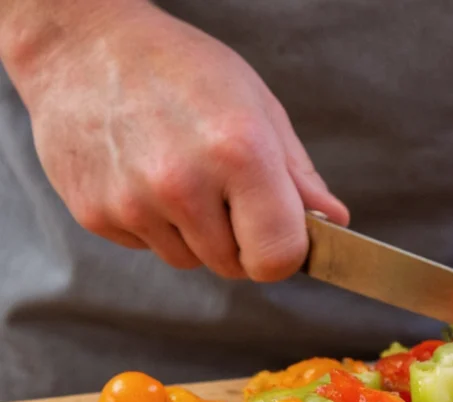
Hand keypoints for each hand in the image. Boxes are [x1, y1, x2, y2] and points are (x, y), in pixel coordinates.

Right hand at [10, 2, 346, 280]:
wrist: (81, 46)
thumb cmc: (178, 67)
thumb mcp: (257, 105)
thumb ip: (299, 175)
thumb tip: (333, 223)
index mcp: (238, 152)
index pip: (278, 257)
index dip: (285, 255)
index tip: (280, 237)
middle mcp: (183, 184)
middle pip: (234, 266)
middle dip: (240, 241)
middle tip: (228, 194)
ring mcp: (134, 203)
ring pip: (190, 261)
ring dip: (196, 235)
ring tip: (183, 176)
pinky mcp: (96, 214)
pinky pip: (147, 247)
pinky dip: (155, 225)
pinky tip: (146, 176)